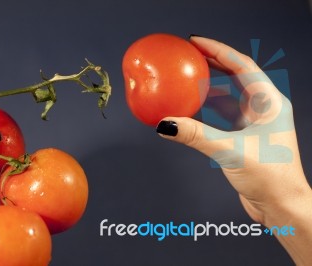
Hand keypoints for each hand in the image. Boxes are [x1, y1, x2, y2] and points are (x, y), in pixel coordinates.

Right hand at [156, 36, 311, 264]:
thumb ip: (196, 135)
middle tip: (189, 54)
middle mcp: (263, 108)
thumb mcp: (230, 151)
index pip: (242, 66)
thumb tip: (167, 124)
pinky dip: (205, 111)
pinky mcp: (244, 136)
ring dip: (208, 87)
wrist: (281, 206)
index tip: (197, 42)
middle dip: (212, 63)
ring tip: (188, 77)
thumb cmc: (271, 178)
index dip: (218, 50)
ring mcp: (254, 122)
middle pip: (235, 75)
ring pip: (228, 96)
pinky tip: (191, 109)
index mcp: (269, 103)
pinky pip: (222, 116)